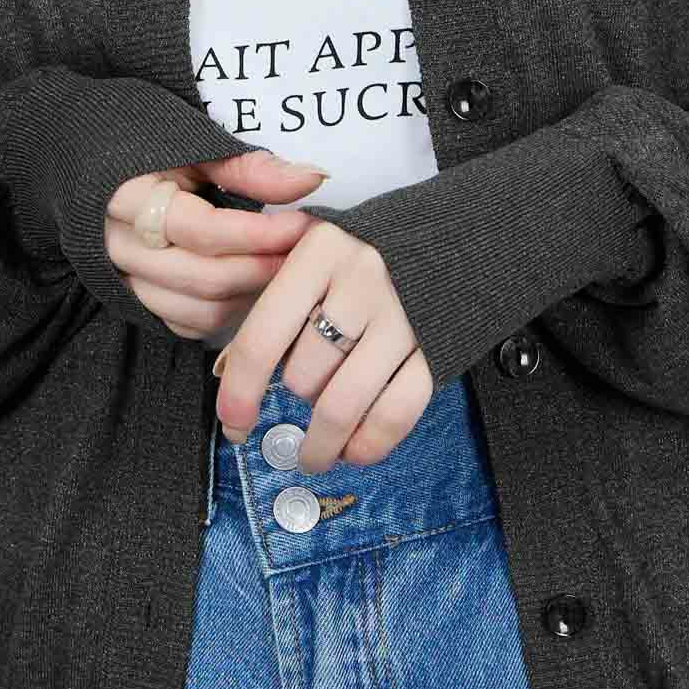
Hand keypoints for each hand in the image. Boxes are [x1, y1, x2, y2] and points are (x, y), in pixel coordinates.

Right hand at [104, 150, 329, 340]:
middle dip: (265, 267)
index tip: (303, 225)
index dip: (260, 234)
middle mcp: (121, 248)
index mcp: (129, 199)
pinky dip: (228, 312)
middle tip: (306, 250)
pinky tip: (250, 283)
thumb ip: (251, 168)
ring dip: (251, 293)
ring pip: (203, 310)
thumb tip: (311, 178)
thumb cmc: (158, 158)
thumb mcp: (199, 148)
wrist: (109, 177)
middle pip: (207, 278)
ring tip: (282, 265)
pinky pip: (191, 326)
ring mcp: (127, 283)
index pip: (203, 231)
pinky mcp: (139, 305)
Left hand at [214, 219, 432, 472]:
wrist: (458, 234)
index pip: (262, 337)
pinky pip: (397, 412)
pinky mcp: (438, 347)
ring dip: (323, 443)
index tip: (234, 424)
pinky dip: (370, 443)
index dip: (239, 392)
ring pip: (343, 404)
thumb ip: (275, 298)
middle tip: (303, 393)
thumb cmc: (369, 250)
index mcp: (320, 251)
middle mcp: (362, 281)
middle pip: (304, 375)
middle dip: (296, 396)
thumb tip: (230, 373)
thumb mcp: (316, 250)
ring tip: (315, 454)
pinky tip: (355, 451)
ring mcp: (404, 316)